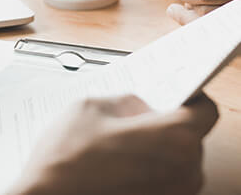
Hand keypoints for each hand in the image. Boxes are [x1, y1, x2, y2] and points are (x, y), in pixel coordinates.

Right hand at [10, 94, 217, 194]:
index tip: (177, 91)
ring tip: (124, 136)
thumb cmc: (66, 160)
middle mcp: (181, 173)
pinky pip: (163, 180)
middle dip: (167, 121)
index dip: (191, 96)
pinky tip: (119, 158)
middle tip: (140, 111)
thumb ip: (124, 101)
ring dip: (157, 146)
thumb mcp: (91, 107)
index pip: (205, 111)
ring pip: (177, 160)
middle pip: (191, 136)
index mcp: (172, 140)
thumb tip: (139, 105)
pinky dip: (148, 166)